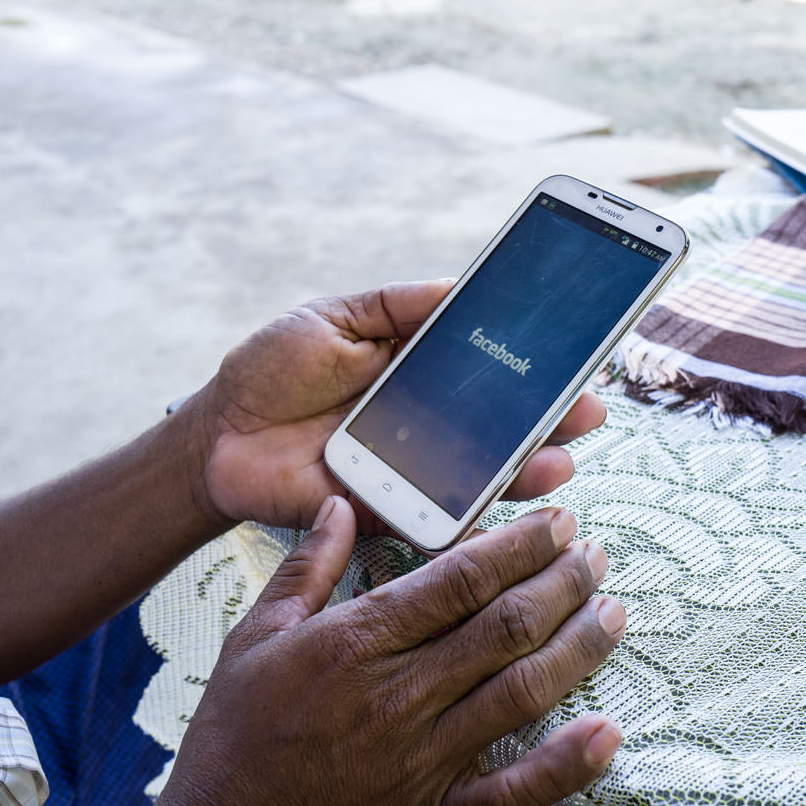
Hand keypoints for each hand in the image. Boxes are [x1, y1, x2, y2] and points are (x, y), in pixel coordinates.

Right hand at [111, 499, 625, 805]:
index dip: (518, 545)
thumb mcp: (250, 638)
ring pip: (521, 690)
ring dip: (577, 647)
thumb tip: (340, 503)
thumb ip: (304, 568)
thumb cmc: (231, 741)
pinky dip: (564, 765)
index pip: (458, 578)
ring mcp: (421, 758)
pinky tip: (607, 733)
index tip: (557, 523)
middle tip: (595, 554)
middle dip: (561, 582)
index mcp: (355, 642)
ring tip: (612, 612)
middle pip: (503, 625)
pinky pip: (512, 792)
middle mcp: (398, 693)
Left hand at [184, 281, 606, 531]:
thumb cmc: (271, 371)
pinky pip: (440, 519)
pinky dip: (474, 516)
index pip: (491, 372)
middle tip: (589, 410)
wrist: (216, 436)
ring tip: (560, 459)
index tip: (577, 356)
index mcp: (420, 375)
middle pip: (503, 427)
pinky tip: (504, 506)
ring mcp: (413, 472)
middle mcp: (428, 425)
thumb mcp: (334, 319)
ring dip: (528, 470)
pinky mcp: (390, 512)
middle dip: (551, 420)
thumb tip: (461, 286)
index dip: (535, 368)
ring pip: (484, 476)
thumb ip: (397, 306)